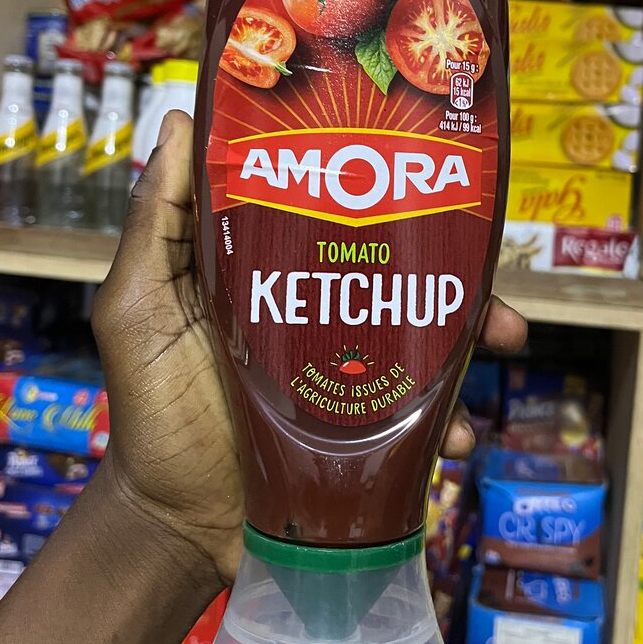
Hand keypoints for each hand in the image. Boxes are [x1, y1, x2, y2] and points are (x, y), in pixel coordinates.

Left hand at [93, 110, 526, 587]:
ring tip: (503, 337)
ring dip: (469, 331)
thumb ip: (157, 222)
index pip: (327, 207)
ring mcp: (342, 365)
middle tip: (488, 260)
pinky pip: (418, 407)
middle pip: (394, 267)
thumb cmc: (149, 406)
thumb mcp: (138, 304)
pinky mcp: (360, 420)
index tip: (425, 159)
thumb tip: (183, 122)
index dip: (375, 182)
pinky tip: (460, 430)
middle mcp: (312, 306)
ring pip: (421, 331)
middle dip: (452, 262)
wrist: (175, 522)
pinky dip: (449, 415)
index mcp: (264, 266)